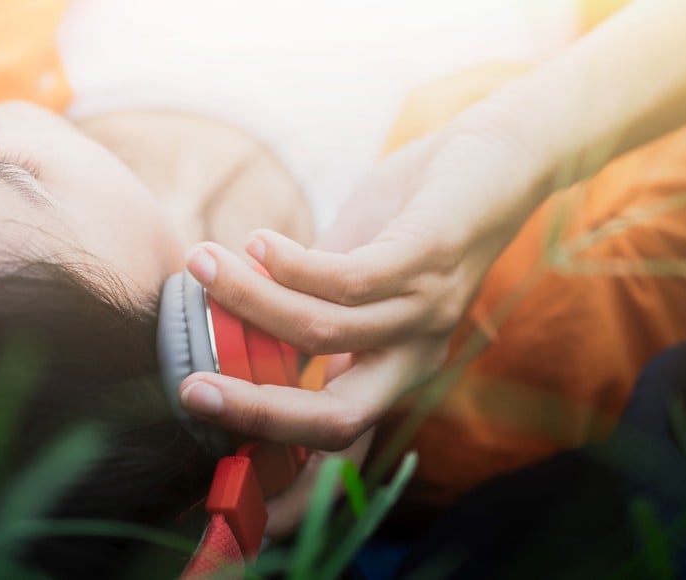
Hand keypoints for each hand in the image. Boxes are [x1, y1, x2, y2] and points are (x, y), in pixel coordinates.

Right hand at [178, 92, 550, 450]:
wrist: (494, 162)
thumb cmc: (411, 220)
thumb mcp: (353, 275)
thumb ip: (306, 303)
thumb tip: (234, 317)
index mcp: (392, 368)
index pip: (343, 442)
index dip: (289, 479)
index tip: (224, 487)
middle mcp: (414, 355)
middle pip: (336, 418)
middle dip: (256, 412)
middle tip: (191, 390)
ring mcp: (425, 311)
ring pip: (323, 331)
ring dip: (251, 301)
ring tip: (205, 265)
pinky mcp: (428, 259)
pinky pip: (348, 279)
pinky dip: (290, 264)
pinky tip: (258, 243)